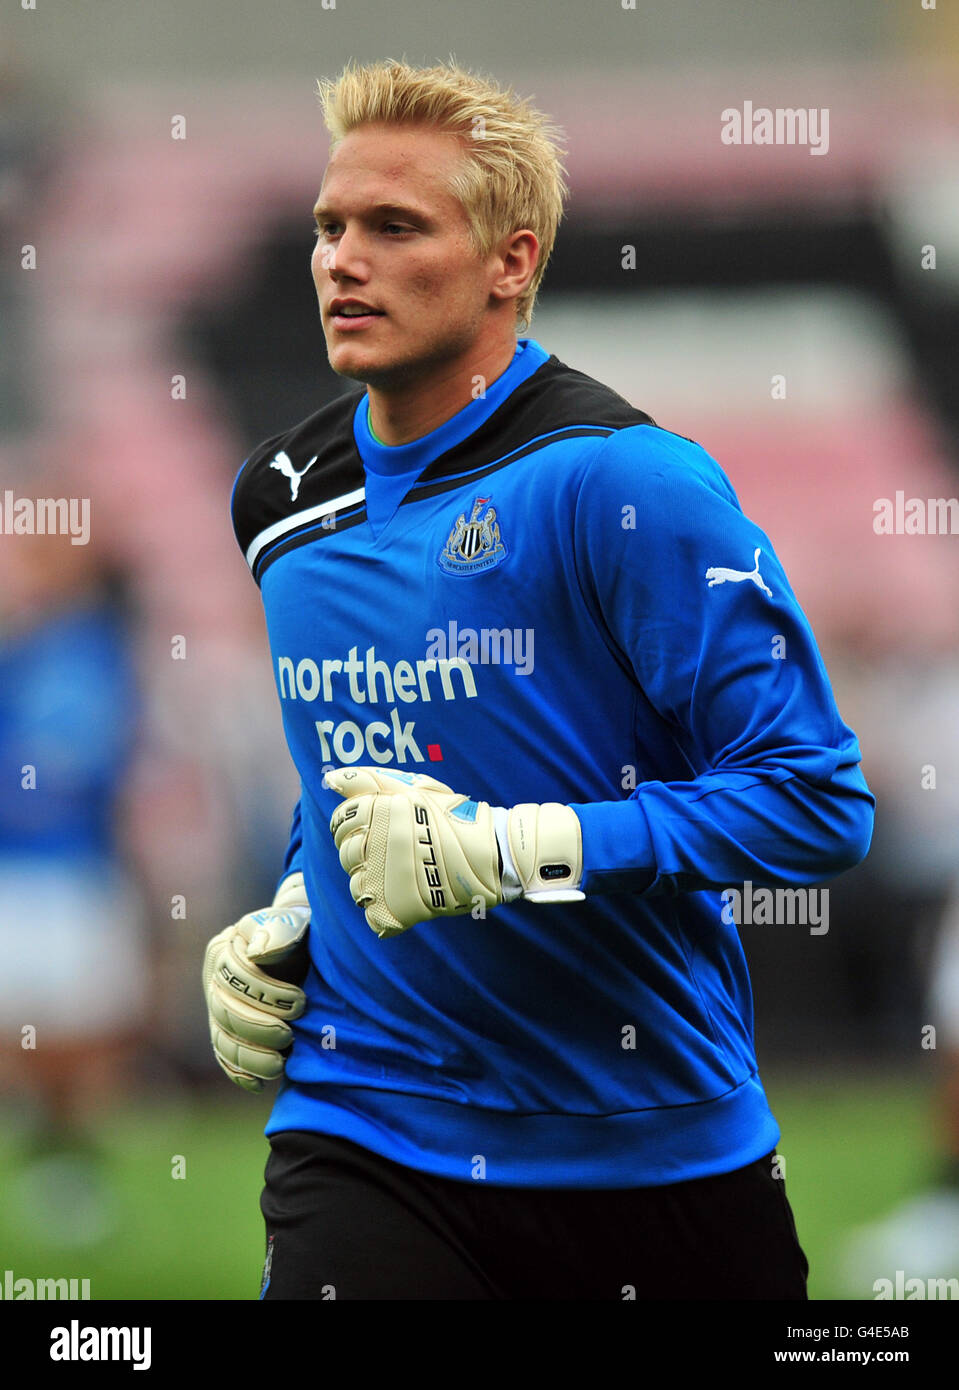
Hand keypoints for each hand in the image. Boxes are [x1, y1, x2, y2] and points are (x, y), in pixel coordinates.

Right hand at [202, 873, 310, 1091]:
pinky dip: (240, 1073)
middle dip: (258, 1027)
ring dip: (250, 1056)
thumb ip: (279, 930)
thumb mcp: (295, 924)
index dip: (266, 992)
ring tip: (280, 1064)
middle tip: (290, 1036)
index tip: (301, 1002)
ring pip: (222, 1039)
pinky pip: (225, 1058)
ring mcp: (217, 1008)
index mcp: (226, 948)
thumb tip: (257, 951)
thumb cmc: (302, 933)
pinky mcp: (226, 1033)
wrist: (307, 950)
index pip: (233, 974)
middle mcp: (215, 980)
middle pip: (224, 1011)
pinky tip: (260, 1084)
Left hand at [326, 767, 583, 938]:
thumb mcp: (414, 788)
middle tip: (401, 853)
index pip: (340, 823)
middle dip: (366, 854)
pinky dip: (385, 911)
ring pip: (357, 887)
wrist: (491, 852)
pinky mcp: (395, 908)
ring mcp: (382, 878)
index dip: (359, 827)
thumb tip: (330, 779)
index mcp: (376, 812)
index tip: (384, 831)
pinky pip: (373, 914)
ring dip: (376, 883)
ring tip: (407, 875)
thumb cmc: (453, 817)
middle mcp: (374, 843)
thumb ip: (369, 780)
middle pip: (346, 855)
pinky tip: (407, 898)